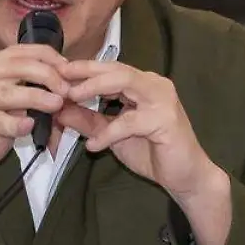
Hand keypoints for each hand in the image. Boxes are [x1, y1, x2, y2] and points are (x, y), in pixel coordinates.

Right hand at [0, 44, 68, 203]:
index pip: (18, 51)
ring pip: (8, 92)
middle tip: (66, 90)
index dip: (47, 57)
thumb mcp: (4, 112)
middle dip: (47, 76)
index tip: (69, 69)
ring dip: (36, 97)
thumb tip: (57, 93)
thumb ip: (23, 99)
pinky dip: (14, 123)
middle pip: (16, 66)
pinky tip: (28, 126)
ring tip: (57, 104)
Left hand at [55, 61, 224, 200]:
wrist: (186, 176)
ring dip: (94, 88)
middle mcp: (154, 85)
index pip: (111, 68)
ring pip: (124, 83)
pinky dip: (108, 133)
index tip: (58, 72)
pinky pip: (129, 122)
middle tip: (59, 77)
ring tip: (70, 98)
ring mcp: (162, 100)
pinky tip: (92, 146)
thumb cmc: (153, 152)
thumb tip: (59, 112)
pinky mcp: (165, 120)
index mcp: (143, 84)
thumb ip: (89, 121)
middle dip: (86, 71)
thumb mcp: (113, 134)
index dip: (84, 69)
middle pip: (116, 69)